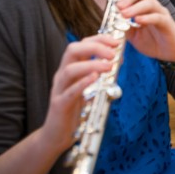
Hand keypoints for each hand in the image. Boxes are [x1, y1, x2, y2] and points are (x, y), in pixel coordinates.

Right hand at [43, 35, 116, 150]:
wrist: (57, 134)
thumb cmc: (75, 109)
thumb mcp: (89, 87)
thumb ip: (99, 73)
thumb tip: (118, 59)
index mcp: (70, 67)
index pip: (82, 44)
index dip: (99, 39)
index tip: (116, 41)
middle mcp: (62, 75)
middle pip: (72, 50)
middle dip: (94, 47)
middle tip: (112, 53)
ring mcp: (59, 89)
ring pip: (70, 69)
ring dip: (91, 65)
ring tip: (109, 66)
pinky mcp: (59, 104)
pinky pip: (69, 92)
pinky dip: (82, 83)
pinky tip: (94, 79)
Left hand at [116, 0, 174, 62]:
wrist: (171, 54)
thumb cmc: (153, 42)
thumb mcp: (133, 35)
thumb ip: (124, 27)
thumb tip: (114, 21)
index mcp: (144, 5)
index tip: (116, 0)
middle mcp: (153, 5)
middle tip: (118, 5)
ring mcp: (161, 13)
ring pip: (149, 2)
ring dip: (134, 7)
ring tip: (124, 15)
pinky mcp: (167, 24)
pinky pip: (158, 17)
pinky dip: (147, 18)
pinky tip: (138, 21)